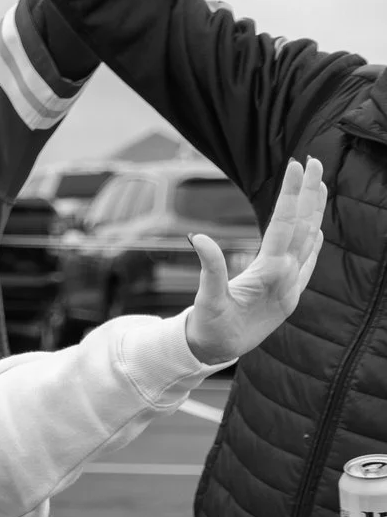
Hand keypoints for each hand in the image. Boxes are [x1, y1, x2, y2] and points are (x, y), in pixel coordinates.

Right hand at [183, 157, 325, 365]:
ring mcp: (293, 285)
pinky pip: (309, 259)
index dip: (290, 192)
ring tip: (318, 182)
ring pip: (311, 239)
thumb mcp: (206, 299)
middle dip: (309, 191)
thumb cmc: (210, 329)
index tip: (293, 165)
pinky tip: (317, 225)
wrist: (219, 355)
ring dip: (315, 209)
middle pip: (305, 225)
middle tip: (313, 161)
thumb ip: (209, 267)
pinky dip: (314, 238)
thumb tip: (197, 236)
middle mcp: (288, 276)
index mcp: (271, 273)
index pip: (285, 222)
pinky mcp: (291, 293)